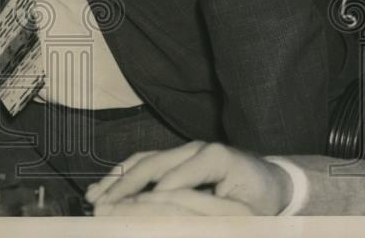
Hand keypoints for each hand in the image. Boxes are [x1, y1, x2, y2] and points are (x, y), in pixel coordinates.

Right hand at [84, 141, 292, 215]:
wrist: (270, 181)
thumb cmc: (260, 201)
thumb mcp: (246, 213)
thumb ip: (213, 214)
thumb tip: (174, 213)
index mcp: (215, 157)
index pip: (175, 179)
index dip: (151, 198)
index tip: (129, 216)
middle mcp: (195, 148)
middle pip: (151, 165)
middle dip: (124, 188)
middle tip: (101, 208)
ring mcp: (183, 150)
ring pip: (142, 161)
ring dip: (116, 180)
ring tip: (94, 197)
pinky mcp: (176, 157)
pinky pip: (144, 162)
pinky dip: (122, 174)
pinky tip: (104, 186)